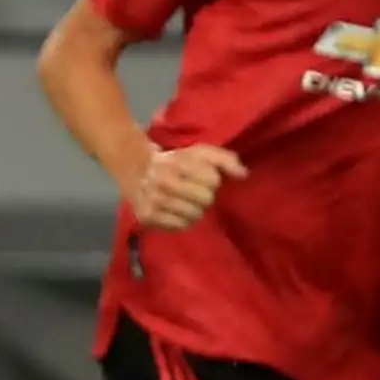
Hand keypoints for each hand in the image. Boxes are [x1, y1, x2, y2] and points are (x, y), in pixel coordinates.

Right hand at [131, 144, 246, 232]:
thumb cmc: (175, 162)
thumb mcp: (198, 153)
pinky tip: (175, 211)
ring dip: (194, 210)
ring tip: (185, 202)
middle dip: (204, 196)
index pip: (213, 181)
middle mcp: (164, 181)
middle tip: (193, 192)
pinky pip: (180, 226)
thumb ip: (224, 159)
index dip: (212, 180)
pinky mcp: (147, 216)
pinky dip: (182, 220)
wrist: (136, 170)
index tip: (201, 177)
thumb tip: (243, 175)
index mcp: (178, 163)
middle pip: (206, 199)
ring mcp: (154, 200)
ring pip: (194, 215)